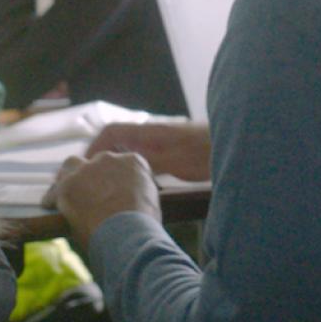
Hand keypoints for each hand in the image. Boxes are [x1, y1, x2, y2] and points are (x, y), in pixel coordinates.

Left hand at [44, 152, 160, 242]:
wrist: (127, 233)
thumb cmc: (143, 225)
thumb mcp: (150, 203)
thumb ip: (137, 195)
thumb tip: (129, 204)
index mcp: (132, 162)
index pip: (121, 164)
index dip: (115, 178)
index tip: (112, 190)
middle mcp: (109, 159)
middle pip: (96, 161)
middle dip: (92, 173)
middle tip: (90, 191)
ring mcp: (87, 170)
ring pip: (72, 165)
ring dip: (70, 177)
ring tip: (68, 193)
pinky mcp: (68, 185)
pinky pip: (55, 190)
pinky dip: (53, 199)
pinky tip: (51, 208)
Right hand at [87, 121, 212, 181]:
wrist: (237, 146)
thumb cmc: (206, 152)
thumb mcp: (175, 160)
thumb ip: (150, 162)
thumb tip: (121, 166)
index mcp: (150, 133)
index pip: (112, 131)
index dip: (94, 146)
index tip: (83, 166)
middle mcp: (152, 136)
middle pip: (118, 143)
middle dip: (102, 160)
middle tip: (90, 183)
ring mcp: (162, 146)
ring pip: (131, 154)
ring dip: (117, 167)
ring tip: (106, 189)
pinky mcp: (172, 157)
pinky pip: (144, 162)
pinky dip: (133, 173)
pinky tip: (134, 190)